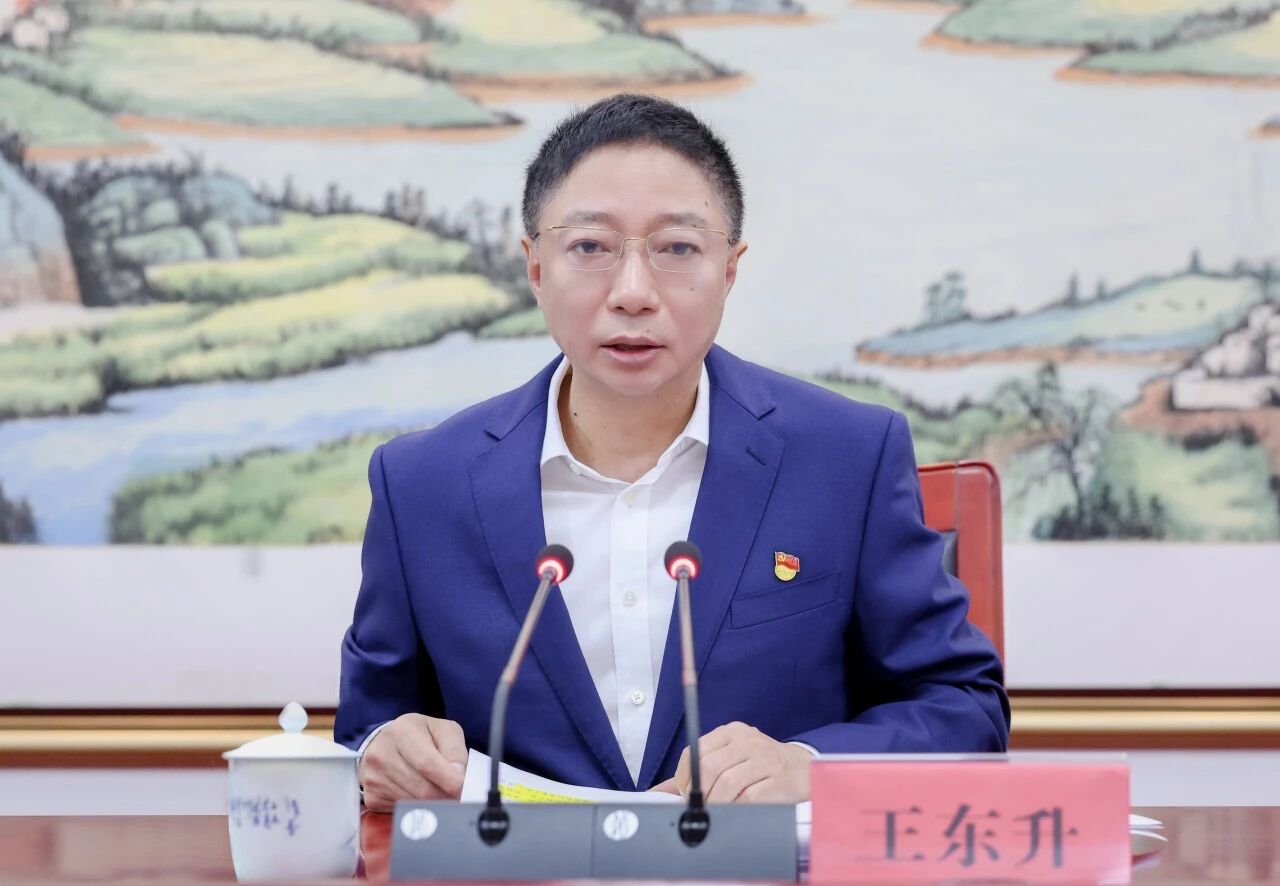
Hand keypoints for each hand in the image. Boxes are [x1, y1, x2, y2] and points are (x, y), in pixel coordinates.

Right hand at [358, 713, 466, 811]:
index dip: (448, 779)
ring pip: (413, 803)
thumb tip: (458, 776)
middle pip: (421, 788)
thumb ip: (454, 749)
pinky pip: (401, 811)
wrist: (384, 743)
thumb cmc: (418, 735)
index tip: (463, 790)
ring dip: (433, 804)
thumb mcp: (441, 730)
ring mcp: (374, 777)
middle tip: (460, 798)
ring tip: (443, 795)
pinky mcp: (372, 796)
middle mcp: (382, 754)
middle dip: (445, 796)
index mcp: (401, 732)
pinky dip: (417, 809)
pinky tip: (422, 796)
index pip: (427, 763)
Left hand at [651, 722, 810, 802]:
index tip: (685, 794)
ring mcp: (765, 760)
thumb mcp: (729, 758)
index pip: (696, 751)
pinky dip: (736, 809)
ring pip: (727, 784)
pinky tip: (735, 813)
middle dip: (699, 794)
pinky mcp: (778, 780)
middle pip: (710, 767)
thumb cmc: (759, 765)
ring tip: (715, 814)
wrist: (802, 769)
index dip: (685, 777)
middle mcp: (747, 741)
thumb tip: (657, 792)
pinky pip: (749, 798)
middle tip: (699, 808)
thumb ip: (696, 772)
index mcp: (731, 732)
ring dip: (716, 804)